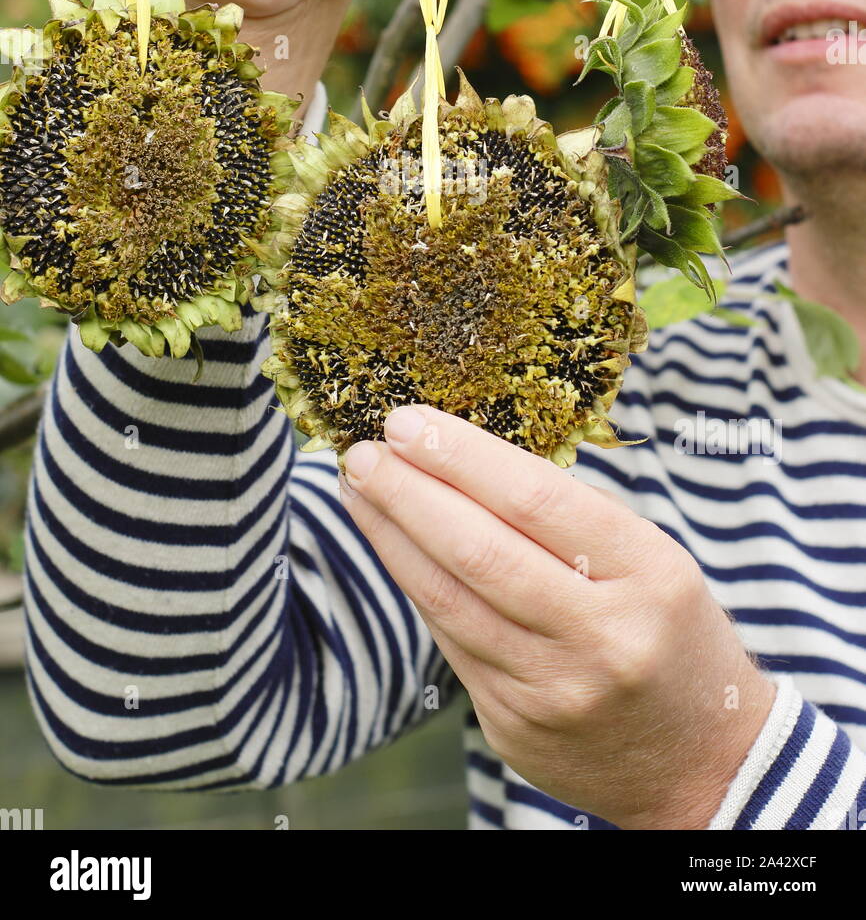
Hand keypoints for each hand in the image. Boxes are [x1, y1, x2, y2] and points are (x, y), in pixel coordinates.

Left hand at [338, 406, 776, 829]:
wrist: (706, 762)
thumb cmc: (672, 634)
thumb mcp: (654, 561)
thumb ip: (571, 518)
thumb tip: (463, 458)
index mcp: (648, 574)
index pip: (537, 500)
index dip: (461, 456)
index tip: (407, 421)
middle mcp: (602, 637)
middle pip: (480, 551)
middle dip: (407, 493)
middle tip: (361, 451)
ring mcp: (555, 690)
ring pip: (450, 601)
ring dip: (391, 537)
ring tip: (359, 491)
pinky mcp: (515, 727)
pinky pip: (450, 643)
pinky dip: (415, 587)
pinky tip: (392, 548)